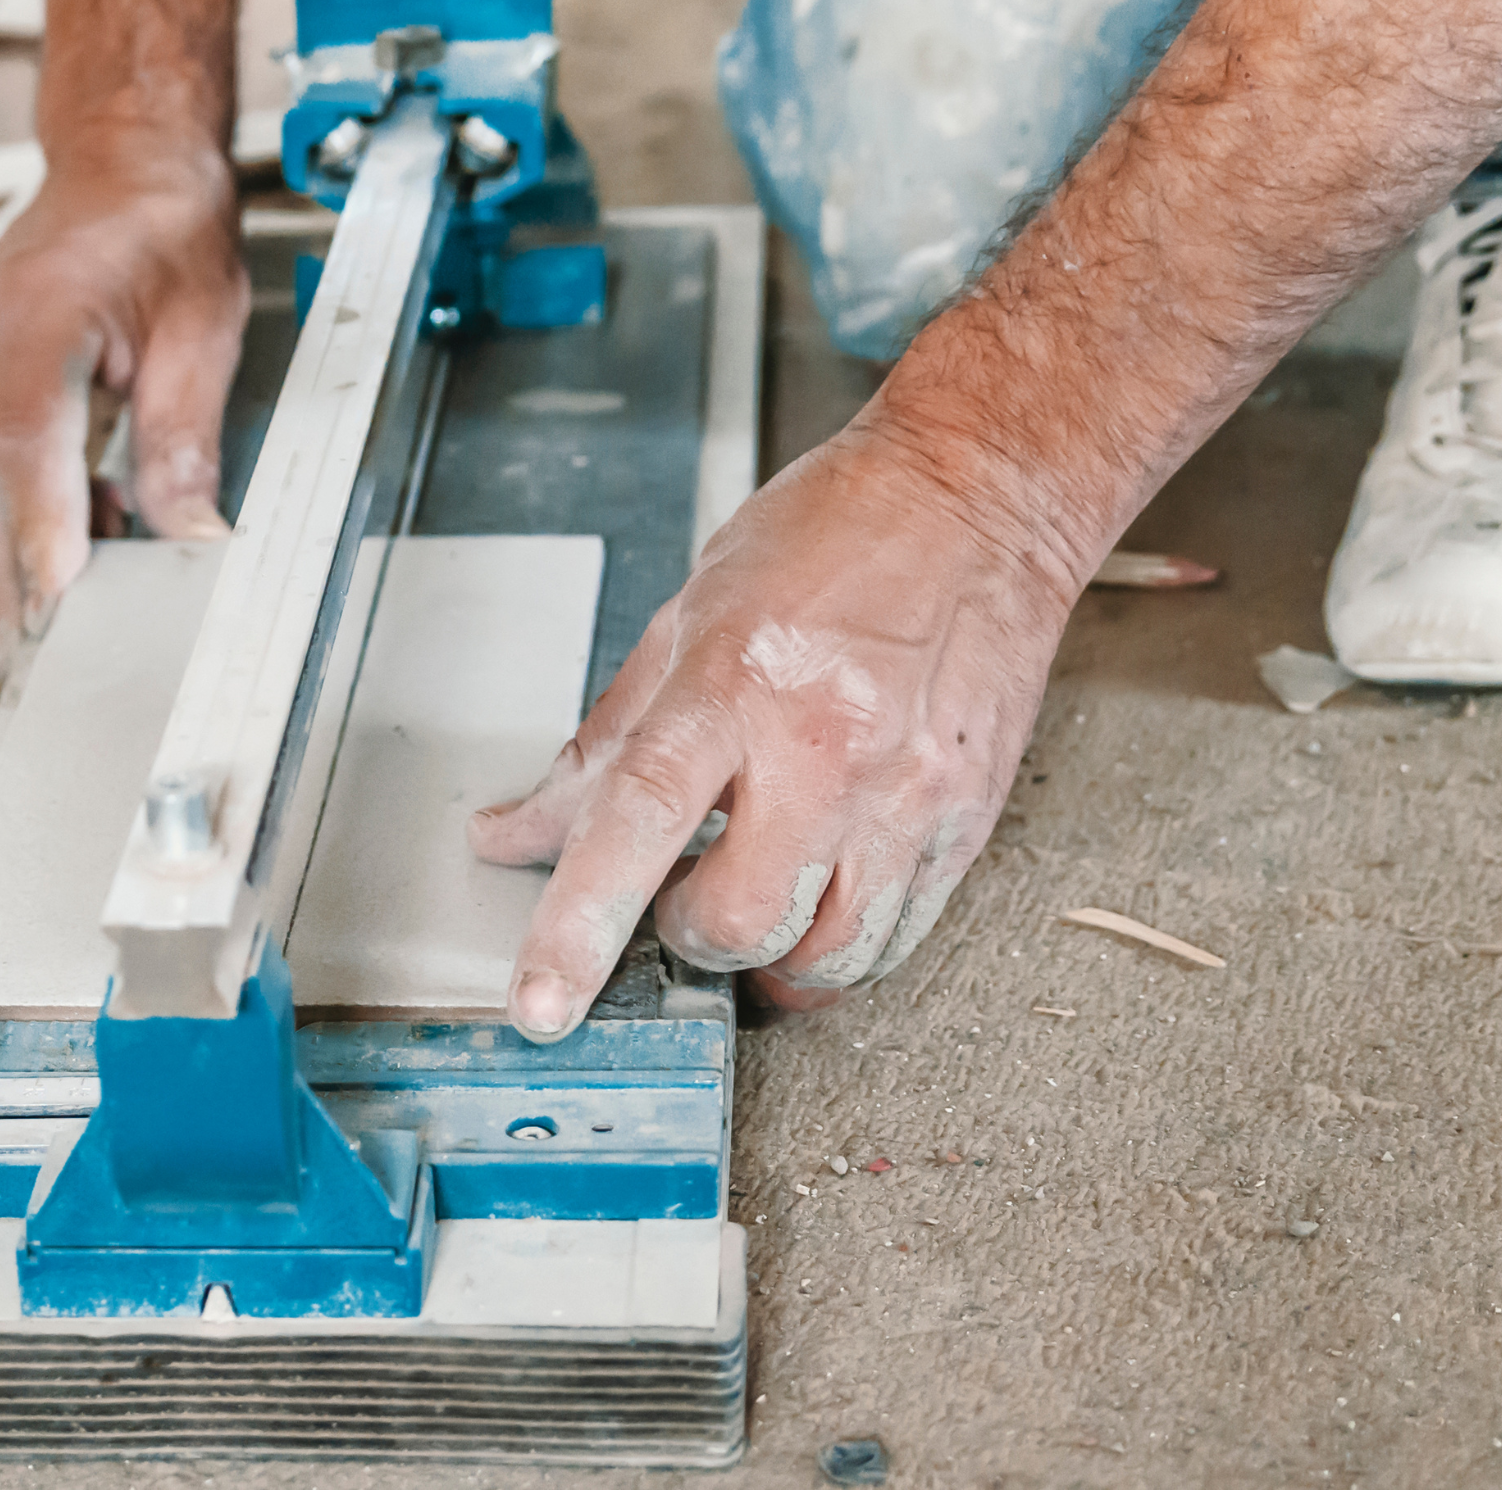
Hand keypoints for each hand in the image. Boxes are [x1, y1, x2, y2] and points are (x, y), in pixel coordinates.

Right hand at [0, 142, 246, 666]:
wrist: (121, 159)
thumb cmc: (165, 231)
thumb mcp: (204, 335)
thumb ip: (185, 443)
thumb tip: (192, 538)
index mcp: (35, 319)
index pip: (25, 453)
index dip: (39, 540)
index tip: (56, 610)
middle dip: (2, 577)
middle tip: (31, 656)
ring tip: (56, 598)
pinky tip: (52, 526)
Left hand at [467, 422, 1085, 1039]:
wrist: (982, 499)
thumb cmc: (834, 537)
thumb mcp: (689, 615)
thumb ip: (604, 740)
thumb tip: (518, 833)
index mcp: (734, 681)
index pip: (636, 822)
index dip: (579, 924)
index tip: (542, 1001)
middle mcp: (826, 747)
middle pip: (735, 920)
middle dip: (687, 934)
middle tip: (680, 894)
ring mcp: (906, 794)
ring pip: (822, 957)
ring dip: (767, 954)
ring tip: (753, 893)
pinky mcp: (964, 824)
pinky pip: (891, 940)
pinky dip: (837, 943)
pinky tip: (818, 892)